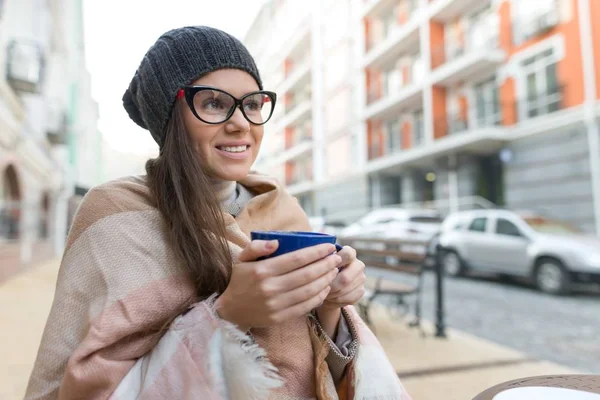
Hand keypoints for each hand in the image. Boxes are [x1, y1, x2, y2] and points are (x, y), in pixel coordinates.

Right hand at [215, 240, 340, 330]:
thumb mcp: (242, 258)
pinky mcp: (279, 318)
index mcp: (263, 270)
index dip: (317, 252)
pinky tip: (326, 288)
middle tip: (337, 258)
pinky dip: (319, 297)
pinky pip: (305, 306)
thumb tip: (276, 243)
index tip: (329, 246)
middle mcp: (270, 287)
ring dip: (326, 280)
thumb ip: (256, 247)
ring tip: (334, 271)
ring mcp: (275, 304)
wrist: (228, 310)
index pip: (297, 259)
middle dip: (326, 265)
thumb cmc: (239, 279)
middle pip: (307, 274)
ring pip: (309, 291)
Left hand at [319, 246, 365, 310]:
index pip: (347, 254)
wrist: (327, 287)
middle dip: (330, 285)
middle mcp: (358, 264)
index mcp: (349, 253)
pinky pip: (349, 298)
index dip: (336, 262)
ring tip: (323, 293)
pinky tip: (330, 298)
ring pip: (346, 290)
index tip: (325, 269)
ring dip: (332, 294)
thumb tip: (319, 266)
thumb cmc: (322, 271)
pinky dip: (337, 300)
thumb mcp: (320, 264)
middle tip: (320, 288)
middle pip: (345, 278)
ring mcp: (361, 278)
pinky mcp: (361, 291)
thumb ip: (322, 262)